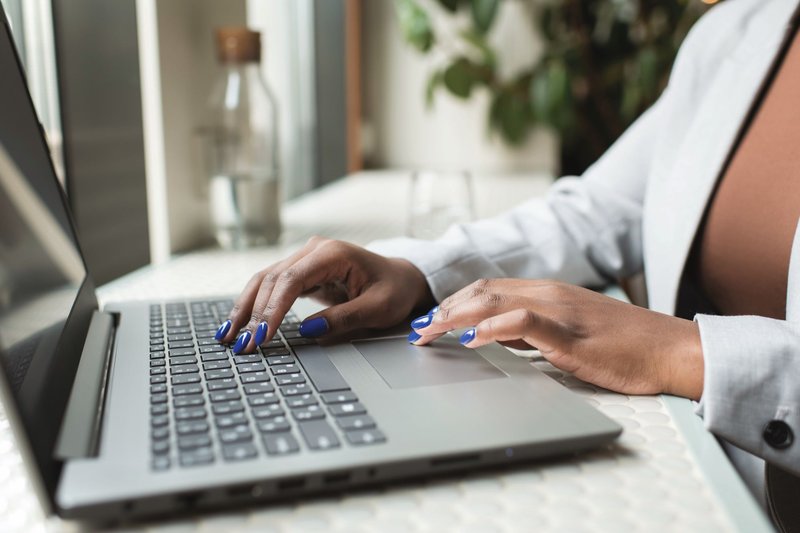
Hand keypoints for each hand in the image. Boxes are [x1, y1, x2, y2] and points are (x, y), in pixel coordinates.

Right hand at [217, 236, 433, 352]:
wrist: (402, 278)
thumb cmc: (394, 290)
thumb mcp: (378, 309)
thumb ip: (344, 318)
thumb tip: (308, 331)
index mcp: (333, 253)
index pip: (291, 279)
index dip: (272, 309)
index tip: (261, 335)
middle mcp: (314, 250)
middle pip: (271, 279)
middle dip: (254, 313)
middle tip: (242, 345)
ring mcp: (305, 259)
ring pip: (264, 280)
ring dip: (246, 308)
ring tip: (228, 335)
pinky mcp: (301, 271)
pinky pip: (272, 286)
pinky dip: (255, 305)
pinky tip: (240, 322)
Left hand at [409, 279, 703, 398]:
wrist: (671, 349)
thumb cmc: (624, 346)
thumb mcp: (566, 336)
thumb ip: (531, 333)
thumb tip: (494, 337)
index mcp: (547, 292)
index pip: (487, 290)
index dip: (452, 302)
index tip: (429, 320)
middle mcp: (548, 293)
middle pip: (482, 292)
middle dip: (444, 309)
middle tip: (417, 330)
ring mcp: (559, 309)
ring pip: (494, 301)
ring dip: (455, 316)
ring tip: (429, 333)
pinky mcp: (570, 332)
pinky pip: (524, 322)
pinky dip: (492, 328)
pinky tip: (471, 338)